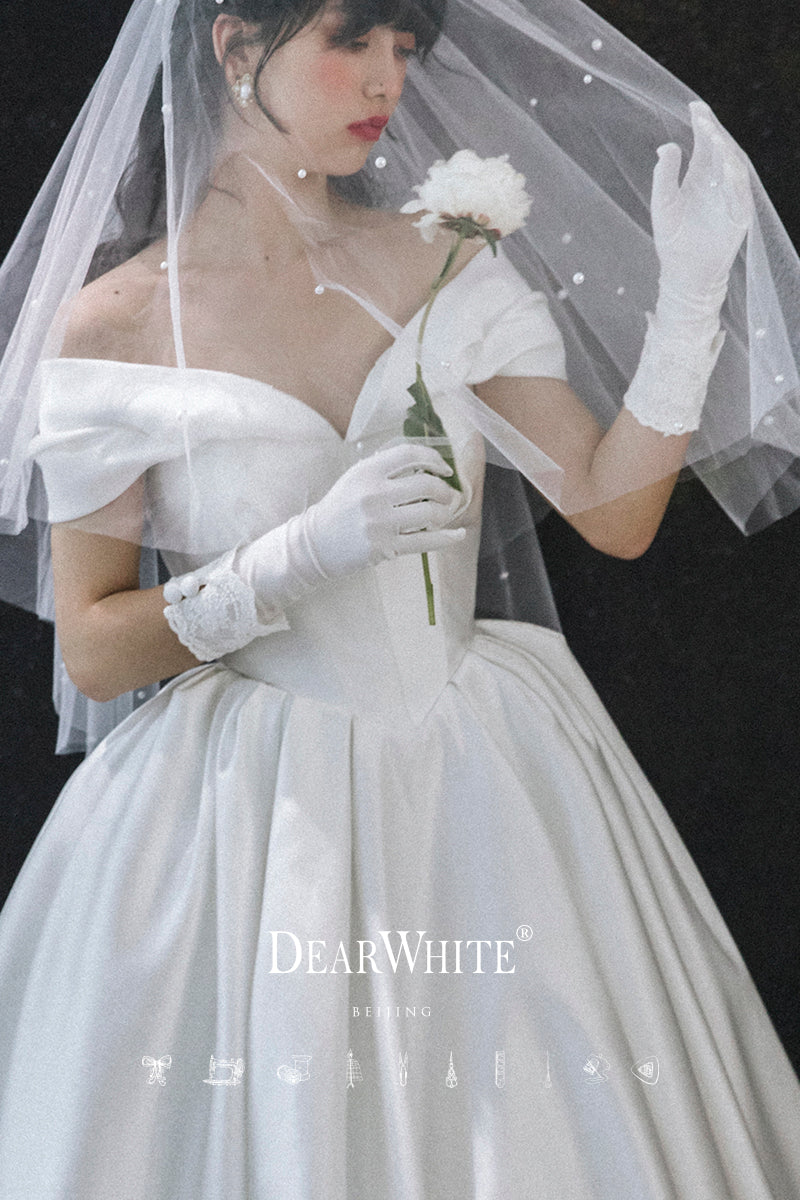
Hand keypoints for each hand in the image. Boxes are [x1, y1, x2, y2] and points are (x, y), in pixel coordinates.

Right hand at [305, 441, 466, 577]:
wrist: (316, 543)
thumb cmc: (340, 508)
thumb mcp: (355, 478)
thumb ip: (384, 468)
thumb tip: (423, 462)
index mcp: (367, 471)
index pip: (410, 454)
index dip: (434, 458)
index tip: (445, 468)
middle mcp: (374, 493)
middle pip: (426, 484)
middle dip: (445, 489)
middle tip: (449, 495)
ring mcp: (380, 522)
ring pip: (429, 513)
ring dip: (445, 512)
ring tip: (445, 513)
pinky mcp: (384, 546)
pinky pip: (425, 542)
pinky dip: (446, 538)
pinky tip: (457, 535)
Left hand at [651, 101, 753, 306]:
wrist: (684, 273)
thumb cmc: (673, 240)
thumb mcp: (662, 205)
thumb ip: (663, 177)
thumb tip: (666, 146)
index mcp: (699, 176)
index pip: (704, 144)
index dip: (701, 124)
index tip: (693, 106)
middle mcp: (717, 183)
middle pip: (720, 150)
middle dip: (713, 132)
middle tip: (701, 117)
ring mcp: (729, 198)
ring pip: (733, 167)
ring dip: (724, 151)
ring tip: (712, 136)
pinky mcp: (738, 216)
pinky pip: (739, 194)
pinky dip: (733, 179)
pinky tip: (724, 165)